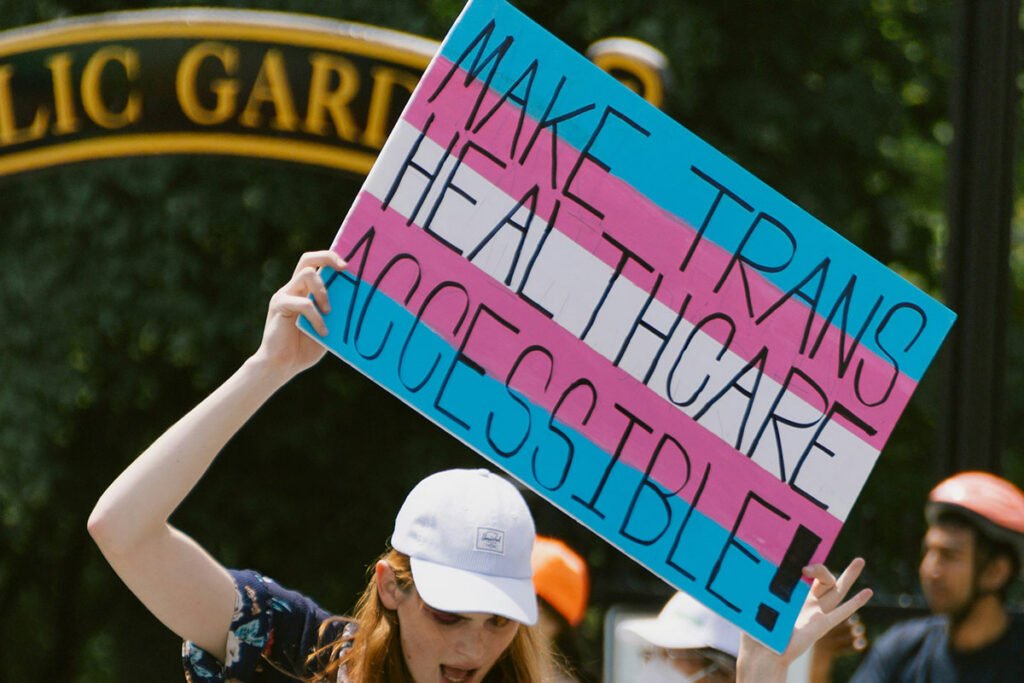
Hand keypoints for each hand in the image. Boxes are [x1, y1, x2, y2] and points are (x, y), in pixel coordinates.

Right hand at [252, 250, 346, 374]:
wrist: (282, 365)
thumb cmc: (306, 347)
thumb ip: (336, 313)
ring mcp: (285, 295)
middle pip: (308, 258)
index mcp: (305, 290)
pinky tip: (323, 332)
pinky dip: (316, 317)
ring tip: (330, 312)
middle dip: (328, 258)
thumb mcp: (327, 327)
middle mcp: (294, 288)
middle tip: (344, 269)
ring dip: (323, 291)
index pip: (316, 263)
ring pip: (306, 274)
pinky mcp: (279, 306)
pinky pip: (303, 303)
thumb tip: (362, 304)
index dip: (332, 258)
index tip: (350, 267)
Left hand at [737, 558, 872, 681]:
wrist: (763, 654)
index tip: (797, 547)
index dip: (804, 561)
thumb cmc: (755, 631)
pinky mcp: (821, 625)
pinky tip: (868, 592)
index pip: (803, 573)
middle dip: (825, 566)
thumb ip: (756, 584)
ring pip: (835, 590)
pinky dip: (856, 602)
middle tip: (825, 548)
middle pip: (822, 579)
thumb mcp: (754, 601)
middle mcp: (805, 603)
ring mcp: (816, 613)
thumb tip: (747, 564)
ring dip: (848, 575)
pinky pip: (842, 611)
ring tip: (860, 560)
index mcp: (790, 596)